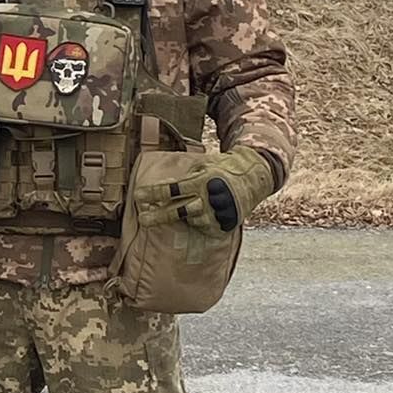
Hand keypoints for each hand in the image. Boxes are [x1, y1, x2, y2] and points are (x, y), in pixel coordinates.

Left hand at [134, 146, 274, 232]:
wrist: (254, 178)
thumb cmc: (225, 168)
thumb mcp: (205, 166)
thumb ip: (186, 177)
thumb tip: (164, 186)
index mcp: (201, 181)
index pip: (171, 190)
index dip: (153, 193)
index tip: (138, 196)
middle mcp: (207, 199)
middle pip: (176, 211)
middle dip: (157, 216)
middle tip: (141, 220)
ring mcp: (216, 214)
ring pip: (190, 219)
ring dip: (183, 215)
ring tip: (186, 208)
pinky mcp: (223, 225)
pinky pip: (203, 226)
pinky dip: (200, 220)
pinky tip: (207, 211)